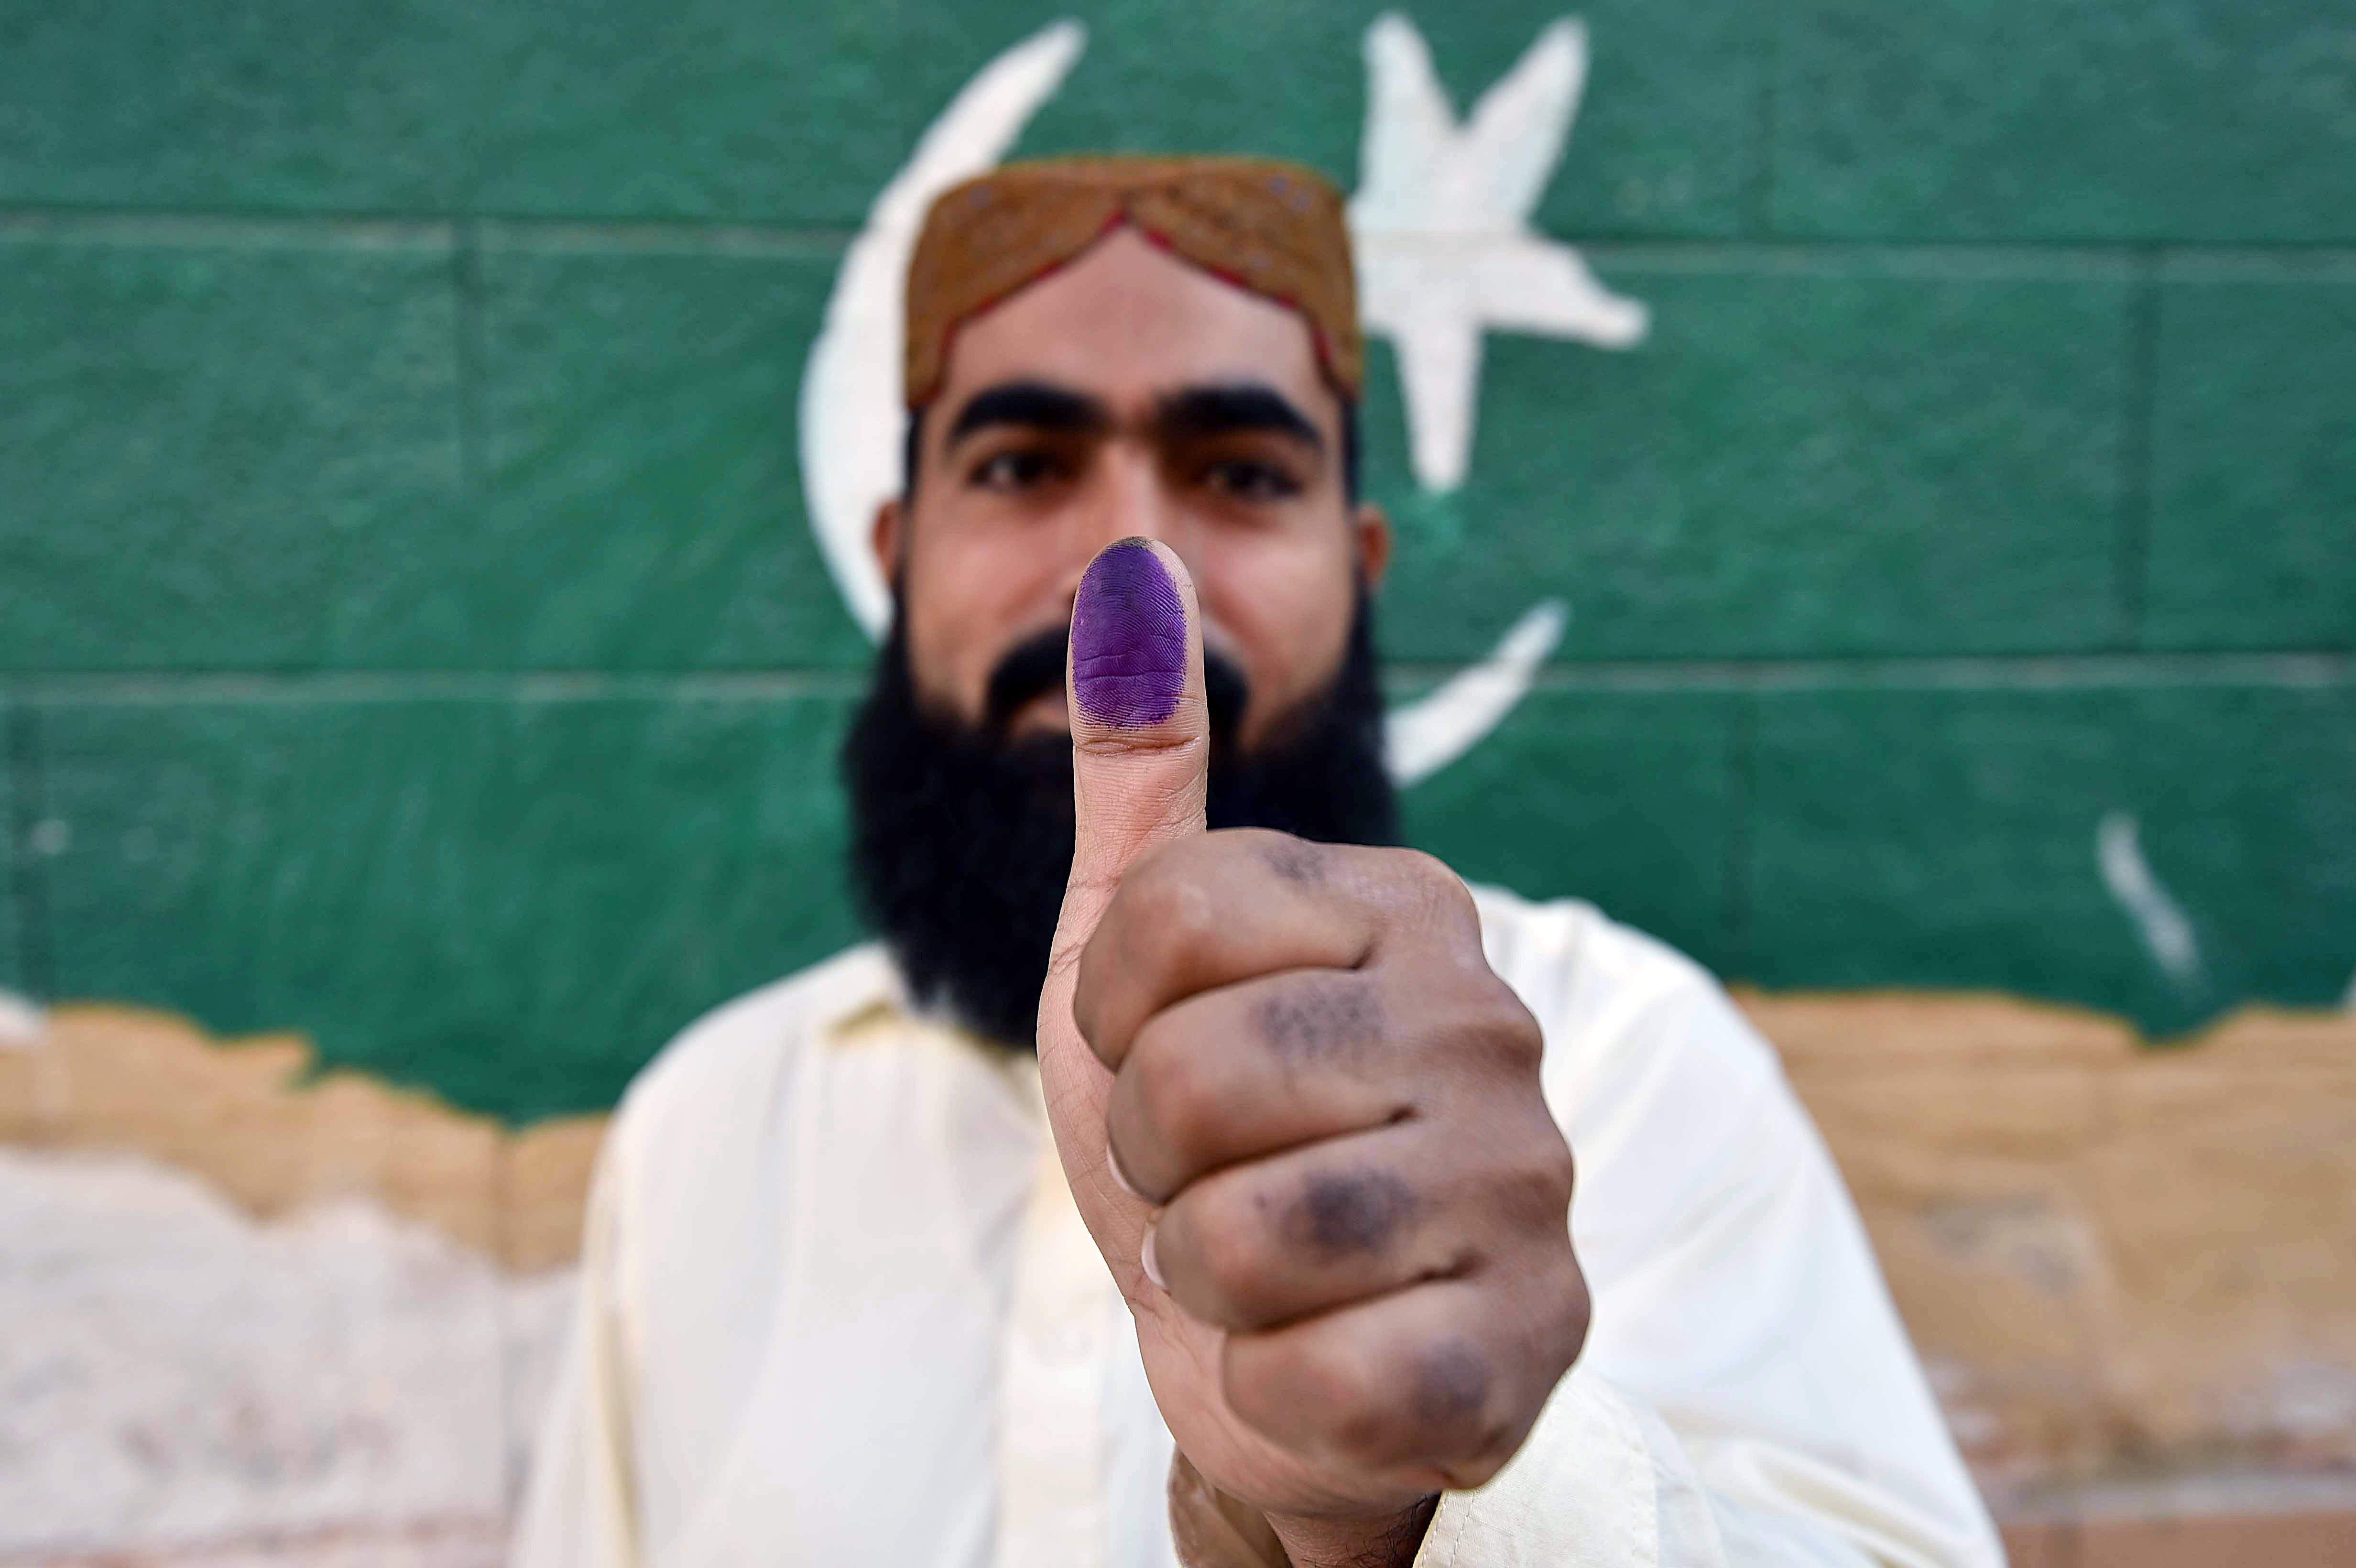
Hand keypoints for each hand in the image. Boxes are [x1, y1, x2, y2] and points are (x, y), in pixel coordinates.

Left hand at [1036, 540, 1589, 1566]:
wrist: (1278, 1342)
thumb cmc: (1210, 1138)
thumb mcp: (1139, 957)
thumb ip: (1143, 777)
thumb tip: (1127, 565)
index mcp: (1407, 905)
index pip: (1160, 915)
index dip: (1112, 1017)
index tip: (1156, 1057)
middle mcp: (1491, 1021)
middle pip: (1194, 1077)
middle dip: (1153, 1157)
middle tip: (1210, 1176)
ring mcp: (1527, 1186)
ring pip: (1242, 1236)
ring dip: (1203, 1276)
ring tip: (1259, 1265)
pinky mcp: (1526, 1344)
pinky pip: (1318, 1376)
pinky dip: (1269, 1387)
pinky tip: (1318, 1355)